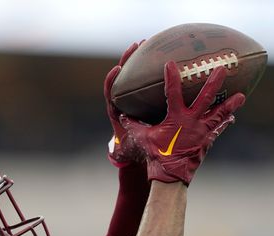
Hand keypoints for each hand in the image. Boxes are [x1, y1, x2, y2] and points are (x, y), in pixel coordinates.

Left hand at [105, 41, 143, 166]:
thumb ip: (119, 150)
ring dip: (140, 57)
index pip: (110, 90)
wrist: (137, 150)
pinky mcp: (143, 96)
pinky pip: (145, 78)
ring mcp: (133, 96)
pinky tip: (164, 57)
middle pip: (122, 75)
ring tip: (149, 43)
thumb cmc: (130, 150)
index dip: (111, 80)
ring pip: (134, 72)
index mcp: (116, 110)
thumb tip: (114, 154)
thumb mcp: (126, 149)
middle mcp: (123, 101)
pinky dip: (151, 67)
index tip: (116, 69)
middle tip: (137, 44)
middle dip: (128, 58)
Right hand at [119, 61, 245, 184]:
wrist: (171, 175)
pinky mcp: (207, 141)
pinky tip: (232, 117)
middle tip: (223, 68)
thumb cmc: (156, 156)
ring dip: (230, 104)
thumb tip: (121, 115)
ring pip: (219, 114)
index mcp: (175, 118)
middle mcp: (192, 122)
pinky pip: (218, 130)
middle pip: (206, 98)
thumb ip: (134, 125)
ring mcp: (202, 132)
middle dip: (214, 82)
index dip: (172, 77)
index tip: (171, 63)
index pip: (173, 92)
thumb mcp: (143, 138)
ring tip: (242, 95)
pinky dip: (225, 122)